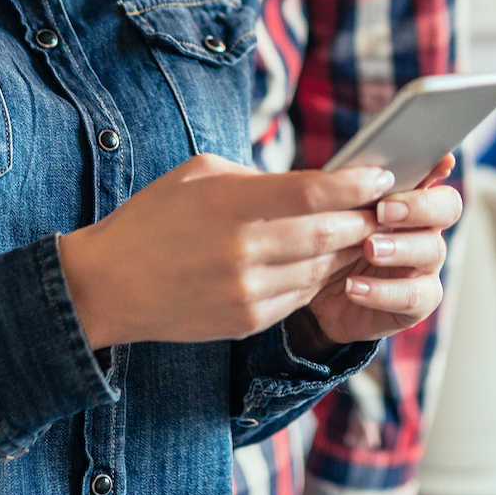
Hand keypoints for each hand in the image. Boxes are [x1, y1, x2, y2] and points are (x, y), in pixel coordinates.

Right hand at [57, 156, 395, 348]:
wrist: (106, 286)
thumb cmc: (153, 217)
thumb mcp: (200, 174)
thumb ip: (257, 179)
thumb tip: (310, 185)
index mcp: (230, 203)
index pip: (314, 192)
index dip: (356, 183)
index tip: (382, 173)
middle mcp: (243, 251)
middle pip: (329, 233)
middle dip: (365, 217)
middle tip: (389, 203)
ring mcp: (247, 292)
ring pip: (322, 268)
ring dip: (349, 249)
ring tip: (368, 231)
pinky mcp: (247, 321)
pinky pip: (301, 296)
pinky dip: (321, 276)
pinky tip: (330, 261)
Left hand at [301, 155, 460, 346]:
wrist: (316, 298)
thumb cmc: (331, 245)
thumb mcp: (332, 215)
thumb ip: (348, 192)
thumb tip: (355, 171)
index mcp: (407, 200)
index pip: (432, 175)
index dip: (438, 167)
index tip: (438, 161)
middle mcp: (425, 229)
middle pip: (447, 207)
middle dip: (419, 206)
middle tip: (383, 211)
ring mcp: (425, 267)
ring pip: (432, 250)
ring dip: (399, 248)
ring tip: (368, 249)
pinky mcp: (417, 303)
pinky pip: (413, 297)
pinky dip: (382, 292)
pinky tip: (353, 287)